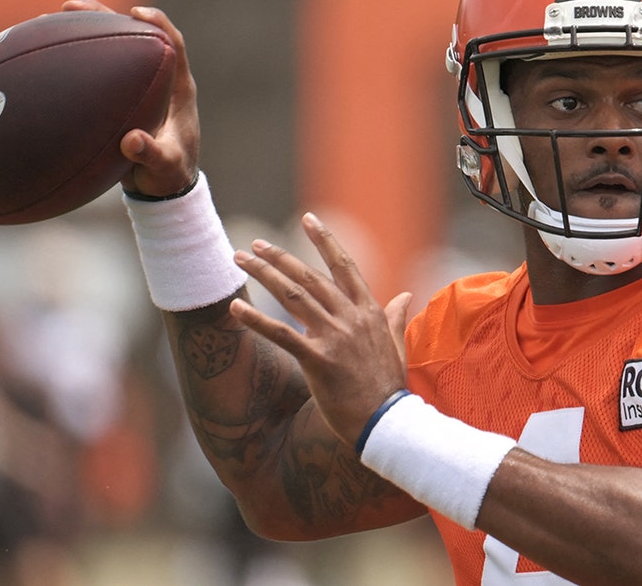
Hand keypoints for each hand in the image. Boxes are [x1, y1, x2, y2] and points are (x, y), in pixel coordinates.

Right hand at [61, 0, 200, 196]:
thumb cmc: (169, 176)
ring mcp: (135, 86)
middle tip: (71, 6)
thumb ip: (152, 155)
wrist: (162, 188)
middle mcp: (157, 80)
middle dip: (105, 16)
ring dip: (83, 32)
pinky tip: (42, 58)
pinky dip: (72, 62)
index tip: (136, 12)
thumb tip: (132, 142)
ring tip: (47, 20)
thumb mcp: (165, 168)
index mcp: (178, 89)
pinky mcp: (116, 97)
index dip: (158, 23)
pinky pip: (94, 72)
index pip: (173, 44)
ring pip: (110, 49)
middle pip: (132, 35)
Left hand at [229, 213, 412, 445]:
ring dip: (264, 275)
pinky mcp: (318, 360)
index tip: (308, 219)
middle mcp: (351, 318)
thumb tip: (405, 296)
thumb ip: (393, 316)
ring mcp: (334, 337)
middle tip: (254, 244)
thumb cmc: (388, 387)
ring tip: (240, 261)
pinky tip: (236, 306)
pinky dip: (256, 318)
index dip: (326, 240)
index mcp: (369, 311)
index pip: (344, 266)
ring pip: (293, 296)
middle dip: (279, 257)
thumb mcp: (395, 345)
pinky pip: (281, 333)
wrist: (387, 422)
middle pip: (309, 277)